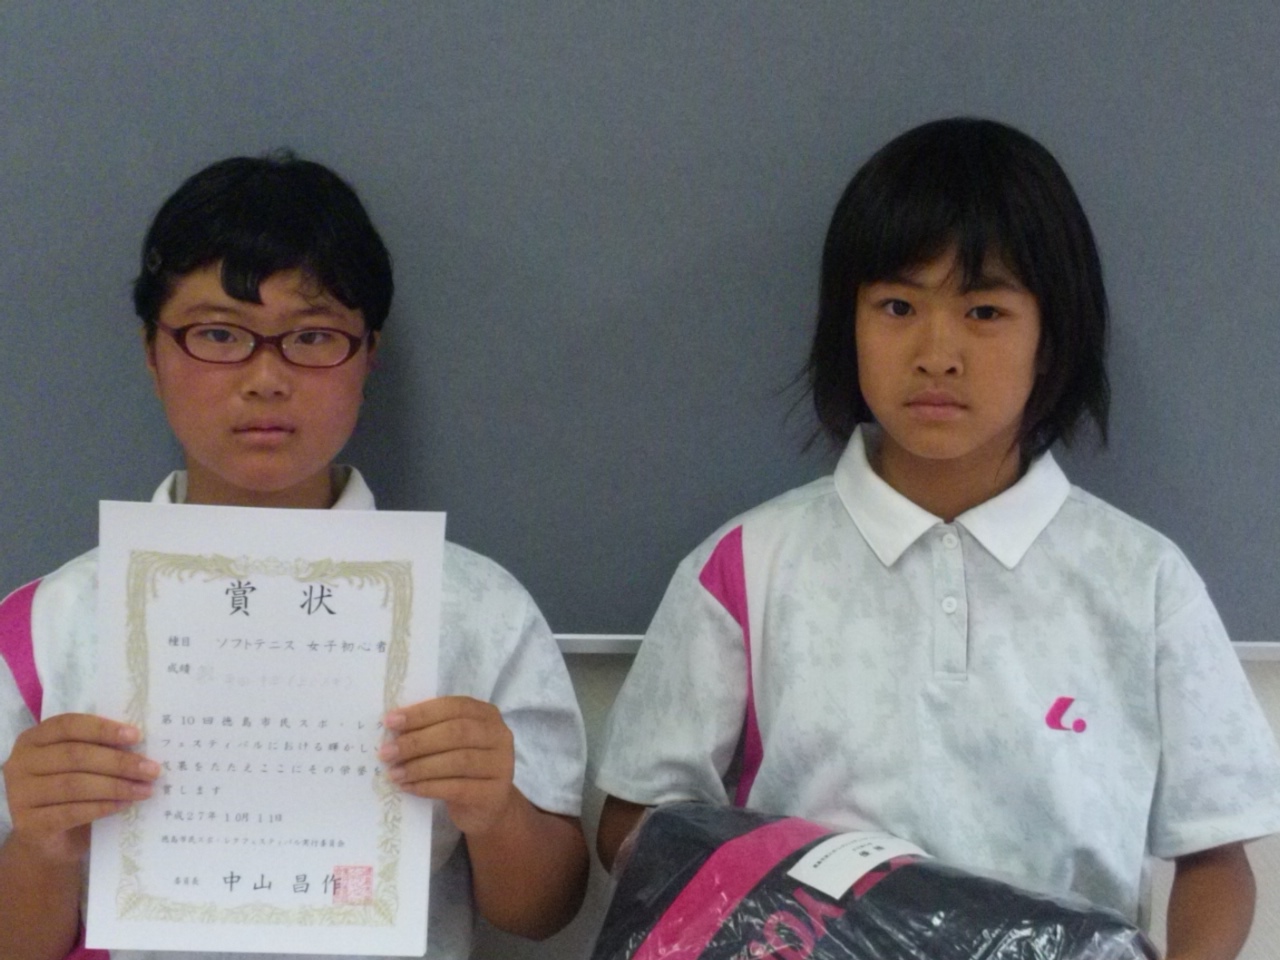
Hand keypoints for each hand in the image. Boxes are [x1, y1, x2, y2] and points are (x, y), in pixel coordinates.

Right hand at [2, 713, 158, 863]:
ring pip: (75, 785)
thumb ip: (99, 749)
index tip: (136, 736)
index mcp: (34, 739)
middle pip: (76, 756)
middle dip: (119, 762)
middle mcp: (20, 763)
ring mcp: (20, 795)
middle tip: (151, 769)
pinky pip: (71, 812)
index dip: (103, 729)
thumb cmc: (70, 793)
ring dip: (116, 786)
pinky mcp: (28, 824)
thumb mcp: (80, 766)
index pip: (69, 725)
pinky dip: (102, 807)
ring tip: (145, 789)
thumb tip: (142, 743)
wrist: (49, 841)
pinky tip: (124, 805)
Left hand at [380, 697, 515, 837]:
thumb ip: (432, 730)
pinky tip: (409, 787)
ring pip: (457, 761)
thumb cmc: (463, 768)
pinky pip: (457, 788)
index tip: (390, 721)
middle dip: (417, 741)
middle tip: (387, 752)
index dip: (421, 713)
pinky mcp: (493, 794)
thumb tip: (393, 727)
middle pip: (456, 733)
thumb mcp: (452, 743)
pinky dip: (429, 787)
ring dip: (420, 767)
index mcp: (487, 714)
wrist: (488, 807)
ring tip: (394, 773)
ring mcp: (501, 765)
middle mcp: (499, 736)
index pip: (453, 707)